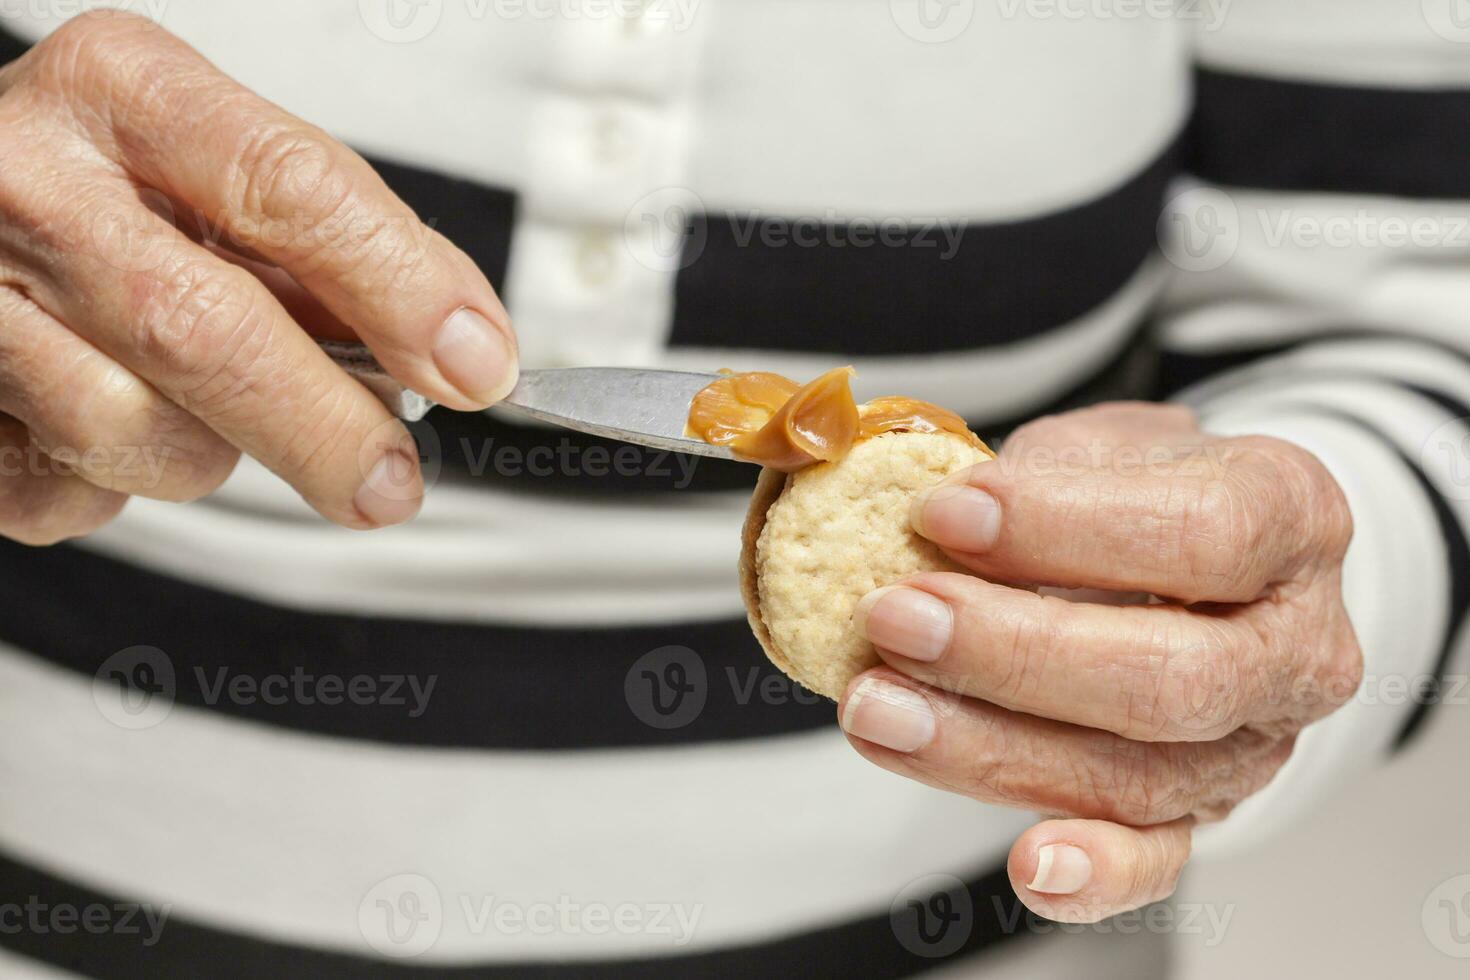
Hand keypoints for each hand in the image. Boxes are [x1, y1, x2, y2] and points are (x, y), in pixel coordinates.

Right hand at [0, 12, 516, 543]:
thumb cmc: (100, 188)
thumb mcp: (212, 166)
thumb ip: (332, 241)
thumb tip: (456, 343)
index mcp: (121, 90)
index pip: (289, 187)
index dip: (399, 288)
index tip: (477, 362)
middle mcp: (27, 177)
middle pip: (208, 330)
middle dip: (327, 427)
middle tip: (390, 480)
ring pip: (136, 428)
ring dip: (207, 452)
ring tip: (203, 409)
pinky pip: (65, 486)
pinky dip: (116, 482)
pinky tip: (108, 419)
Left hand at [839, 403, 1361, 922]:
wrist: (1204, 553)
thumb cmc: (1145, 488)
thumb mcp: (1107, 443)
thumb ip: (1039, 476)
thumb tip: (925, 523)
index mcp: (1291, 518)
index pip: (1200, 533)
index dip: (1061, 527)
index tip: (942, 513)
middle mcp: (1296, 644)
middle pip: (1171, 677)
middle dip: (1013, 652)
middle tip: (894, 617)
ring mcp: (1255, 740)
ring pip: (1137, 777)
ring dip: (990, 751)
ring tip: (878, 710)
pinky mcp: (1205, 809)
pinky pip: (1159, 859)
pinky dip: (1094, 874)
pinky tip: (1027, 866)